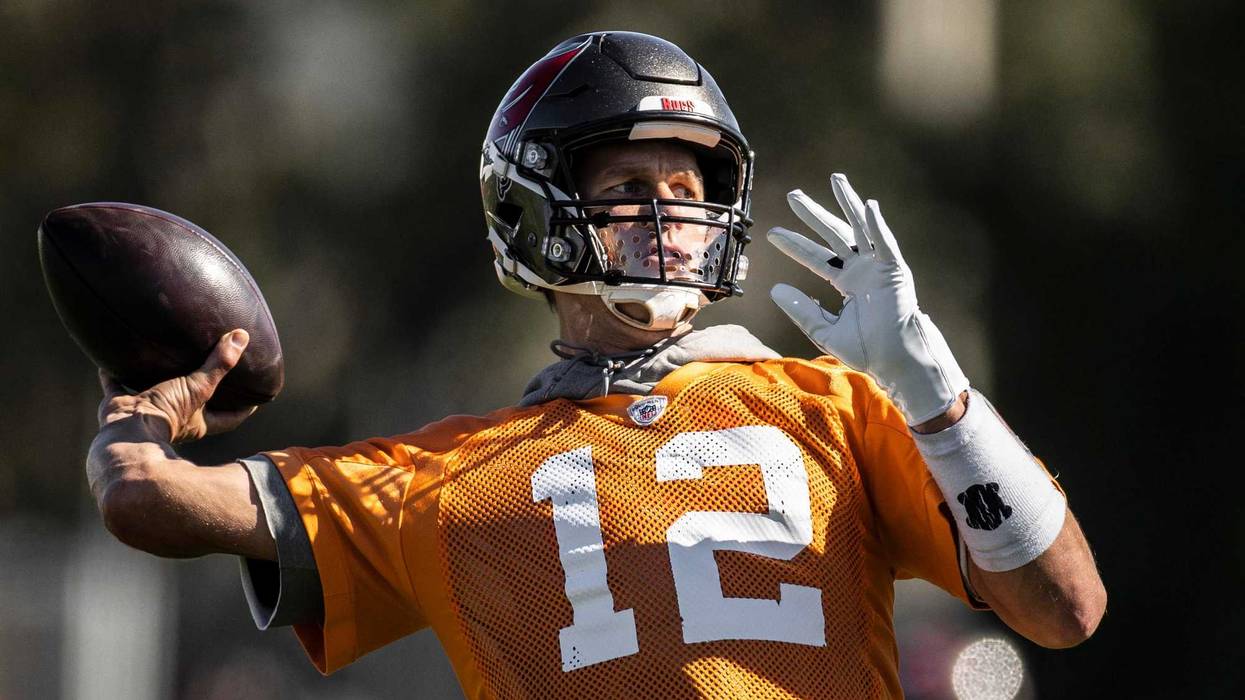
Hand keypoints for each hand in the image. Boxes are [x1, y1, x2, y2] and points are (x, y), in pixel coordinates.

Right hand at [97, 329, 255, 442]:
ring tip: (164, 357)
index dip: (244, 408)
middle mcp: (174, 418)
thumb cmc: (167, 415)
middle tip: (210, 368)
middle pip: (192, 403)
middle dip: (198, 389)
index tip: (255, 396)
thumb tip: (242, 337)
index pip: (229, 418)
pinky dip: (113, 373)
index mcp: (198, 421)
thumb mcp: (198, 387)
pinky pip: (116, 385)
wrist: (126, 431)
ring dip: (157, 377)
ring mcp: (147, 411)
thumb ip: (219, 364)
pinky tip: (111, 357)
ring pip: (155, 392)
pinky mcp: (121, 404)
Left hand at [767, 173, 968, 424]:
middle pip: (834, 234)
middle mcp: (862, 270)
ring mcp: (879, 268)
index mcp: (848, 283)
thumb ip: (802, 310)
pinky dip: (878, 225)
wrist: (895, 362)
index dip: (796, 245)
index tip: (773, 233)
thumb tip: (775, 290)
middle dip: (814, 215)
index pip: (816, 258)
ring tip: (836, 179)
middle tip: (793, 195)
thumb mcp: (824, 330)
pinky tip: (868, 206)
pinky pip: (886, 244)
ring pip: (860, 228)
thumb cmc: (867, 350)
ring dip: (848, 203)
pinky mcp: (896, 272)